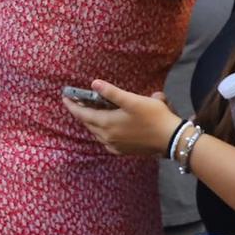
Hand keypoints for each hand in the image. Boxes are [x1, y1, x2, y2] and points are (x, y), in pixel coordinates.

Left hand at [62, 82, 180, 157]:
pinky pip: (105, 140)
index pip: (82, 114)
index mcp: (107, 124)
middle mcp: (107, 137)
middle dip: (81, 112)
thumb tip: (94, 83)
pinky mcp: (123, 151)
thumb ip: (112, 92)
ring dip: (92, 122)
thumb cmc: (153, 117)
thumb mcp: (132, 101)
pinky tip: (107, 127)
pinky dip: (101, 132)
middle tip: (77, 102)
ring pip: (96, 132)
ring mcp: (115, 146)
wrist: (171, 139)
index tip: (64, 97)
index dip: (72, 106)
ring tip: (92, 112)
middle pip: (88, 123)